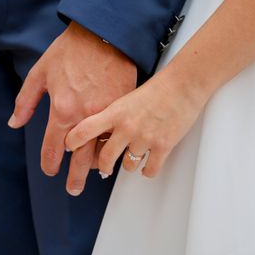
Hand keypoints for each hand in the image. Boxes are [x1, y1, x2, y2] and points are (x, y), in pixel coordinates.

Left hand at [9, 21, 137, 195]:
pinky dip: (113, 145)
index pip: (53, 148)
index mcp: (62, 110)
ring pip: (102, 149)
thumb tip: (15, 123)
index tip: (50, 170)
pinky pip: (117, 133)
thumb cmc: (70, 50)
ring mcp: (106, 114)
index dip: (50, 163)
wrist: (103, 33)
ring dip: (97, 164)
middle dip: (74, 177)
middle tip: (73, 190)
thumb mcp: (40, 73)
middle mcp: (85, 117)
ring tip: (94, 173)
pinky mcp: (122, 106)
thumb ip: (26, 101)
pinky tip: (111, 150)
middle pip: (79, 158)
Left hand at [65, 68, 207, 180]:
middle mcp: (127, 127)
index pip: (84, 130)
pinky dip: (148, 170)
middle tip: (104, 169)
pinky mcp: (163, 146)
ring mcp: (145, 138)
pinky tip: (148, 164)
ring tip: (132, 160)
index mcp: (114, 111)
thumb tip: (99, 126)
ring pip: (128, 166)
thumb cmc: (158, 85)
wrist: (184, 84)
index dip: (73, 142)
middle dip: (103, 167)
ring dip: (129, 165)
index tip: (70, 148)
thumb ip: (111, 111)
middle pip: (105, 158)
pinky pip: (149, 170)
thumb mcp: (125, 93)